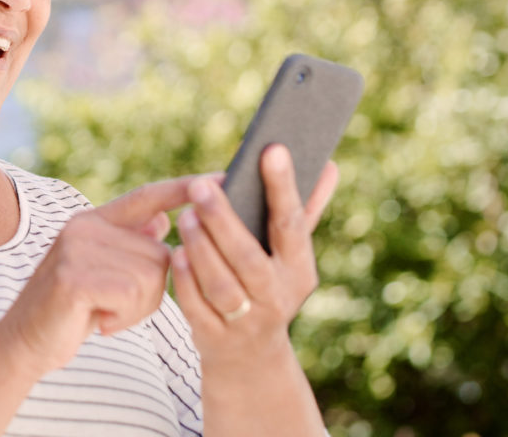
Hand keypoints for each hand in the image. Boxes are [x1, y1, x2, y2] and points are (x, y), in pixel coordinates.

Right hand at [0, 178, 191, 375]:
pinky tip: (98, 321)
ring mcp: (77, 248)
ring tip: (104, 313)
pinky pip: (132, 294)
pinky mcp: (75, 276)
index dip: (185, 188)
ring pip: (151, 276)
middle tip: (115, 307)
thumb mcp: (103, 272)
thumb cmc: (70, 311)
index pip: (148, 196)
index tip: (223, 178)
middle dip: (151, 292)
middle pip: (160, 253)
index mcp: (94, 220)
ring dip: (137, 308)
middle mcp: (85, 226)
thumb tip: (165, 218)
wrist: (23, 343)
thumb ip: (131, 244)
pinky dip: (124, 317)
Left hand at [170, 144, 337, 370]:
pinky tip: (177, 253)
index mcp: (299, 269)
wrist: (251, 358)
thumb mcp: (291, 256)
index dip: (283, 186)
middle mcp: (276, 296)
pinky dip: (187, 280)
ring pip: (222, 284)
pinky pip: (197, 307)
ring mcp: (246, 321)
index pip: (292, 224)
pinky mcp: (215, 337)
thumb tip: (330, 165)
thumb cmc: (270, 286)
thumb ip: (306, 210)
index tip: (272, 148)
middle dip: (224, 221)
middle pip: (249, 257)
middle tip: (201, 185)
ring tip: (186, 216)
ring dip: (202, 248)